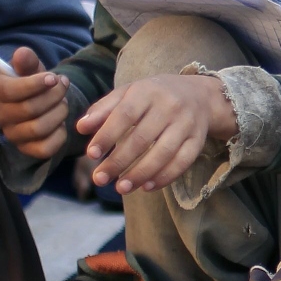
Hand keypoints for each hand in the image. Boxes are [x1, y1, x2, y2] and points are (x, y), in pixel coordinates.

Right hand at [0, 48, 72, 158]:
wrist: (38, 101)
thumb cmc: (33, 82)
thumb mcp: (30, 68)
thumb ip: (27, 61)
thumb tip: (22, 53)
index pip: (11, 91)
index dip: (35, 84)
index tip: (53, 77)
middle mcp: (1, 116)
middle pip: (30, 110)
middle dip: (54, 96)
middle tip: (63, 85)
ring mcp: (13, 135)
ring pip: (39, 128)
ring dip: (59, 112)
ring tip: (62, 102)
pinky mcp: (28, 149)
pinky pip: (46, 148)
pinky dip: (60, 134)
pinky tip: (60, 122)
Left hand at [79, 73, 237, 194]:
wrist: (200, 95)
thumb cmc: (154, 96)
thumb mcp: (129, 93)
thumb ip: (103, 109)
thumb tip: (80, 127)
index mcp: (148, 91)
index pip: (124, 115)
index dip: (107, 135)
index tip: (91, 154)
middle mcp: (170, 106)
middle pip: (142, 138)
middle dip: (118, 162)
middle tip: (99, 179)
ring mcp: (187, 124)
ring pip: (163, 153)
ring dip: (140, 174)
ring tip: (121, 188)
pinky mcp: (198, 140)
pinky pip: (183, 161)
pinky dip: (165, 177)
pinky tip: (147, 187)